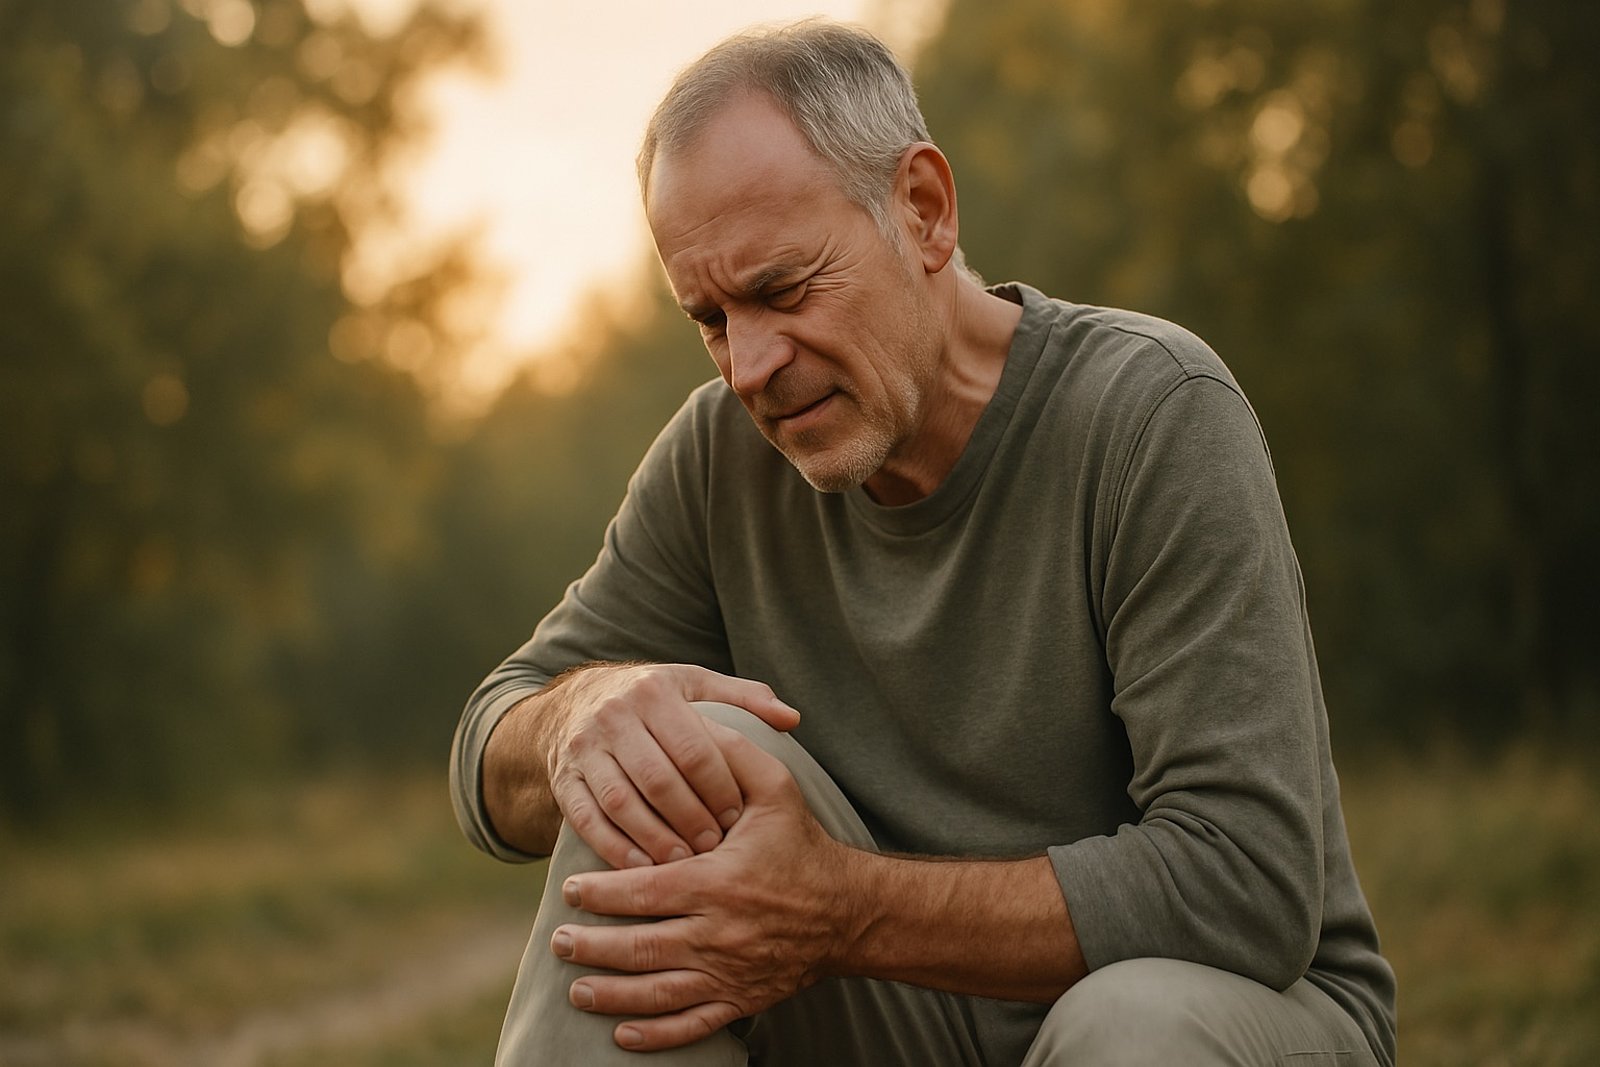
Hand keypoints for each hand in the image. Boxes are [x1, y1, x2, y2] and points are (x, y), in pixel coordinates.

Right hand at [542, 664, 799, 869]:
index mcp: (654, 692)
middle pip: (658, 778)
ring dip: (654, 838)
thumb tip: (792, 718)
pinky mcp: (563, 779)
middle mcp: (614, 716)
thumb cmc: (654, 699)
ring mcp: (583, 748)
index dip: (719, 787)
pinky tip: (640, 869)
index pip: (694, 748)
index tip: (738, 817)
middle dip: (690, 818)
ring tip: (683, 864)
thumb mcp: (696, 685)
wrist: (578, 701)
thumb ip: (745, 697)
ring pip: (620, 801)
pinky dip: (613, 848)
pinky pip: (586, 819)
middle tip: (715, 847)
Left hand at [550, 720, 858, 1051]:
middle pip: (640, 947)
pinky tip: (621, 1034)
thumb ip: (733, 758)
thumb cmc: (802, 845)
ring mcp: (729, 973)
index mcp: (718, 882)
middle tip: (558, 940)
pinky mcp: (741, 1000)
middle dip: (591, 947)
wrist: (847, 910)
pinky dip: (654, 1035)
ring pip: (657, 993)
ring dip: (610, 995)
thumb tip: (696, 726)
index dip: (600, 893)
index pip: (644, 892)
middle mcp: (719, 933)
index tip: (571, 888)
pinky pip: (691, 1025)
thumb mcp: (776, 791)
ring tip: (576, 988)